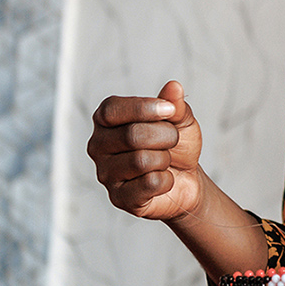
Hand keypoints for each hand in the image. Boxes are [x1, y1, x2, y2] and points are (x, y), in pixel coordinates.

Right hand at [87, 81, 203, 220]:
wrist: (186, 178)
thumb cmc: (177, 145)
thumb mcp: (181, 120)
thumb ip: (175, 105)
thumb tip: (173, 87)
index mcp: (106, 120)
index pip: (112, 109)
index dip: (144, 108)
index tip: (169, 110)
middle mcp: (98, 146)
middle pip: (132, 135)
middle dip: (165, 136)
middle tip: (172, 141)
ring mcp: (105, 173)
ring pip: (141, 161)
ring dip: (165, 159)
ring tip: (164, 161)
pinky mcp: (118, 198)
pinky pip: (149, 184)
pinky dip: (166, 180)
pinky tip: (163, 180)